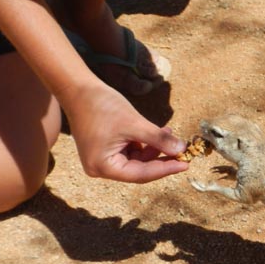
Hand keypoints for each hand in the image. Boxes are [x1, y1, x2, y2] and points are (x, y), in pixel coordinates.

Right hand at [60, 82, 188, 182]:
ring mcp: (102, 160)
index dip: (165, 169)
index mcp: (103, 167)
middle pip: (139, 170)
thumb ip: (159, 140)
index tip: (186, 165)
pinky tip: (158, 132)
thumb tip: (181, 150)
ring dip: (154, 149)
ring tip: (170, 134)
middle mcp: (100, 168)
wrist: (78, 88)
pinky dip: (144, 143)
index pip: (141, 174)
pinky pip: (130, 151)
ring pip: (136, 160)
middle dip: (161, 158)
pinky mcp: (105, 150)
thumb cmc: (102, 105)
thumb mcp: (135, 123)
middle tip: (183, 152)